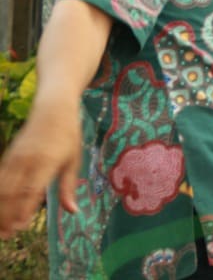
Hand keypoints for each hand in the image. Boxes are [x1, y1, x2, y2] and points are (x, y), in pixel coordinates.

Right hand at [0, 97, 83, 236]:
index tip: (20, 227)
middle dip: (6, 215)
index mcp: (46, 161)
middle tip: (6, 235)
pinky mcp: (8, 155)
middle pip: (11, 192)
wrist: (53, 109)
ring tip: (0, 228)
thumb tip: (73, 211)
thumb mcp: (74, 160)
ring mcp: (15, 157)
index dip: (24, 209)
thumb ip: (68, 187)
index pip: (31, 190)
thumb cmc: (68, 136)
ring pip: (1, 187)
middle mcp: (27, 160)